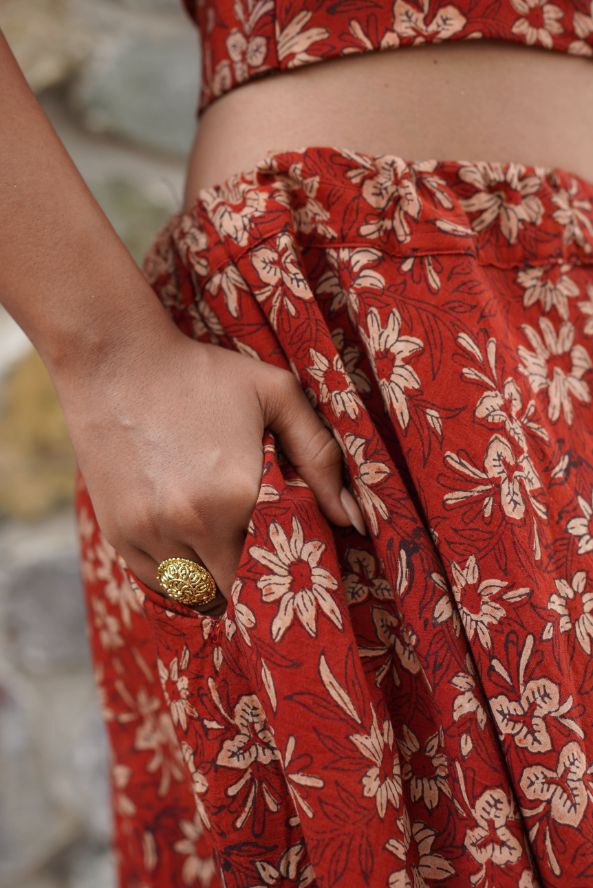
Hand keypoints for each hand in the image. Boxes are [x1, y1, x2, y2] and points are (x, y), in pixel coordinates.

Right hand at [58, 328, 364, 610]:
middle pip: (237, 588)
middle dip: (254, 579)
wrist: (115, 361)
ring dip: (217, 580)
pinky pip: (162, 583)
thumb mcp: (276, 394)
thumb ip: (320, 456)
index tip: (292, 556)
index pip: (278, 563)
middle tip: (261, 556)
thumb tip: (352, 520)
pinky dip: (181, 576)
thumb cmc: (203, 374)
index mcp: (239, 493)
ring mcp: (151, 533)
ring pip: (198, 592)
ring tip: (226, 548)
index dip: (289, 564)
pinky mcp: (120, 535)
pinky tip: (191, 544)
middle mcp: (193, 523)